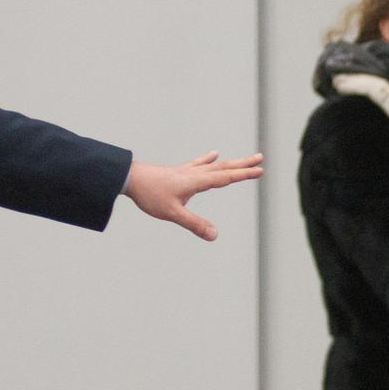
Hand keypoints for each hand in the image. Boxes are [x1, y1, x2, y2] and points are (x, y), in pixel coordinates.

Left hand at [123, 152, 263, 241]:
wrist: (128, 177)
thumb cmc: (149, 194)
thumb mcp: (172, 213)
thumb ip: (194, 224)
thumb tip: (215, 235)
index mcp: (196, 182)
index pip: (225, 177)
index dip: (243, 175)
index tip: (260, 170)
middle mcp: (194, 173)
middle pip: (224, 167)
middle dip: (243, 165)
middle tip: (260, 158)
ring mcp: (187, 171)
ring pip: (215, 165)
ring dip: (232, 162)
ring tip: (245, 159)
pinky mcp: (179, 172)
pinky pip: (199, 163)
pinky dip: (209, 159)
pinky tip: (213, 154)